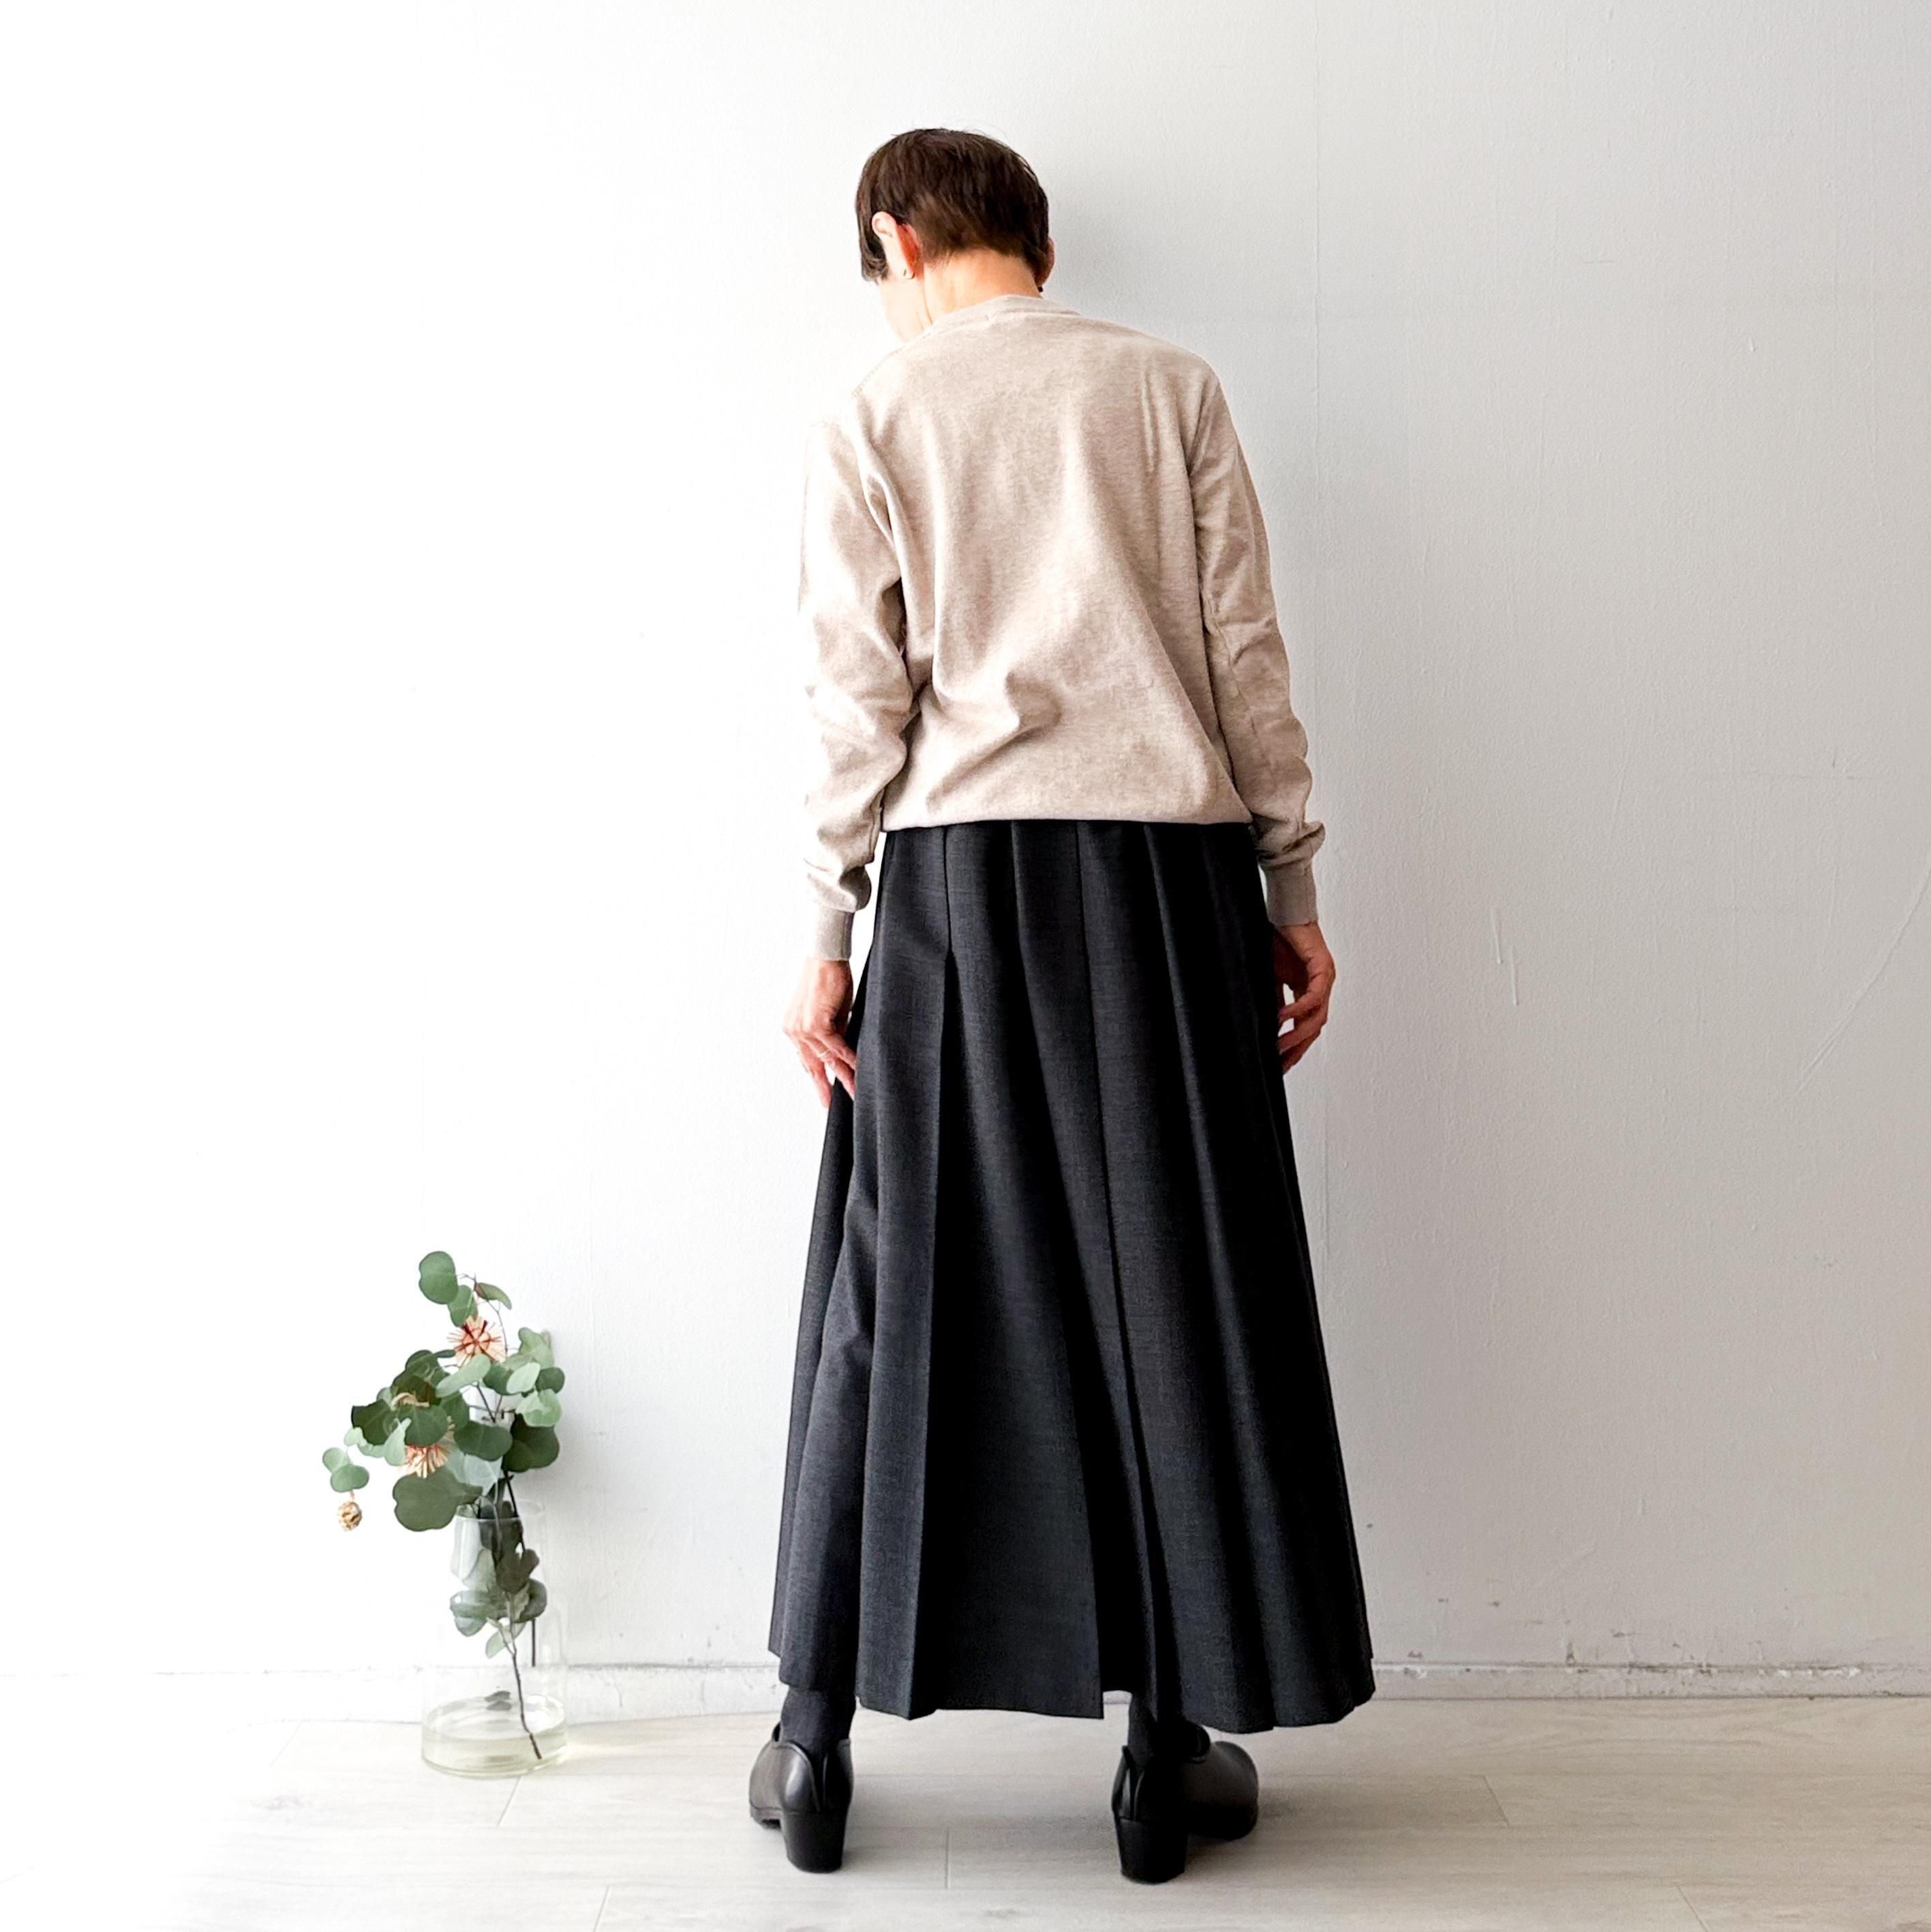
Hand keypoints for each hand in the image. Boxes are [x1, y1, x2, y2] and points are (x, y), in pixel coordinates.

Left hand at [784, 957, 857, 1106]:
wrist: (825, 956)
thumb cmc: (828, 976)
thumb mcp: (829, 1010)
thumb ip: (832, 1031)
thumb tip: (841, 1049)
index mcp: (792, 1027)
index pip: (805, 1057)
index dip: (816, 1075)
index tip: (823, 1090)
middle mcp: (793, 1031)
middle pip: (813, 1064)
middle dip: (824, 1086)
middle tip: (830, 1104)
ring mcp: (803, 1029)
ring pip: (826, 1059)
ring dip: (843, 1076)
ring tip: (853, 1091)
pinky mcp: (816, 1024)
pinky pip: (836, 1048)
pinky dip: (849, 1059)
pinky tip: (858, 1070)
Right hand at [1272, 920, 1334, 1072]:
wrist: (1283, 911)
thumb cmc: (1277, 938)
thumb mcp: (1271, 978)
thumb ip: (1274, 1001)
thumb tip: (1269, 1027)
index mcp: (1308, 990)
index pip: (1304, 1027)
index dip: (1294, 1048)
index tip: (1279, 1065)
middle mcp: (1321, 988)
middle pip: (1313, 1029)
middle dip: (1297, 1050)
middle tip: (1281, 1066)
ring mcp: (1325, 979)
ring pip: (1316, 1018)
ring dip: (1297, 1035)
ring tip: (1279, 1046)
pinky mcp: (1323, 967)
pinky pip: (1313, 997)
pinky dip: (1297, 1010)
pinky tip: (1282, 1018)